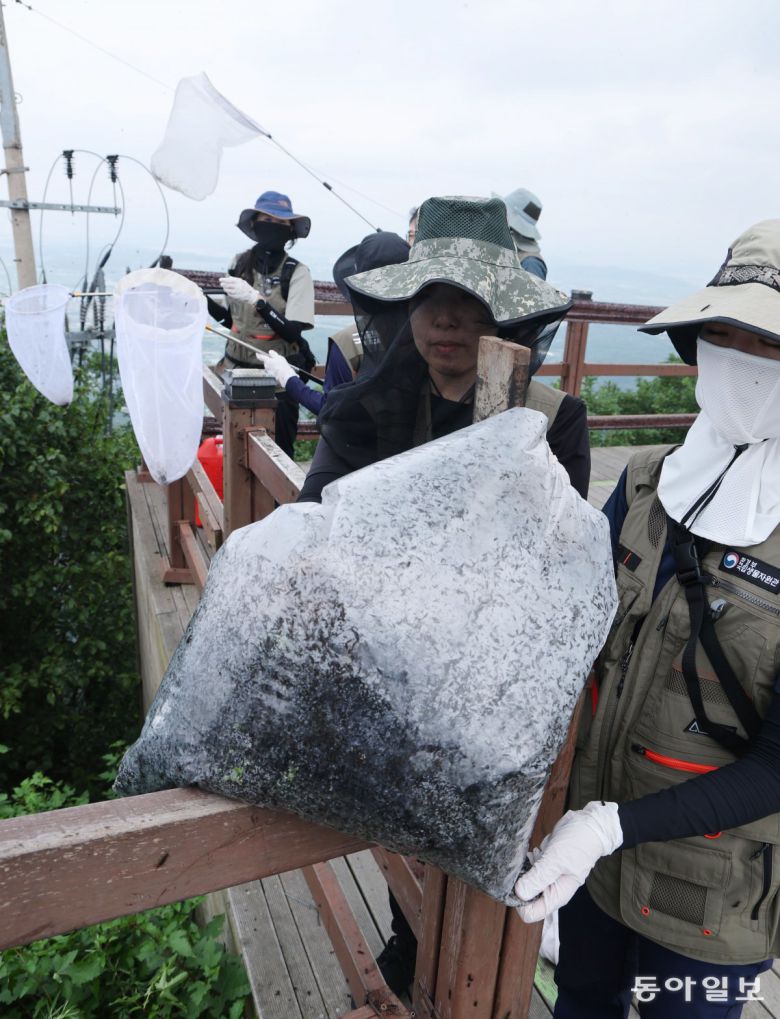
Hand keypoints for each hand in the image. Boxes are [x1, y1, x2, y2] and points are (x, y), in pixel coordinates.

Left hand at [219, 276, 260, 304]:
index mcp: (239, 282)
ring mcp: (237, 292)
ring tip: (224, 288)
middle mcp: (237, 287)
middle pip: (228, 285)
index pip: (229, 280)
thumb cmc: (247, 288)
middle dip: (223, 284)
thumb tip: (229, 277)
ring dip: (225, 289)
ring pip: (228, 290)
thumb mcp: (242, 281)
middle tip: (221, 284)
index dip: (224, 280)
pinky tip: (228, 291)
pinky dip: (228, 293)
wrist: (251, 296)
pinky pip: (230, 294)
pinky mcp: (236, 296)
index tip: (220, 279)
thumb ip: (235, 279)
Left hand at [261, 349, 296, 386]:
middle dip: (270, 360)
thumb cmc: (282, 366)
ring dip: (272, 365)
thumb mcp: (278, 357)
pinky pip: (272, 371)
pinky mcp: (271, 375)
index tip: (257, 353)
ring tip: (279, 366)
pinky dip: (274, 370)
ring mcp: (268, 371)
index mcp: (267, 361)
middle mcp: (266, 366)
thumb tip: (270, 352)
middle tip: (276, 360)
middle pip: (266, 362)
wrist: (285, 376)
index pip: (260, 357)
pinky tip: (279, 370)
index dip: (258, 354)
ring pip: (269, 366)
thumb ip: (273, 353)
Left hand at [514, 801, 621, 922]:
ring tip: (535, 856)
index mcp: (555, 896)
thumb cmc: (577, 846)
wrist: (589, 827)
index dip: (519, 901)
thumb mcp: (556, 861)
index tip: (516, 883)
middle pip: (525, 898)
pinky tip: (535, 851)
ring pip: (525, 882)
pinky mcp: (544, 865)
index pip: (530, 913)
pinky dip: (528, 861)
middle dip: (520, 883)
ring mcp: (547, 878)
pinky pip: (529, 869)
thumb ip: (538, 878)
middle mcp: (550, 890)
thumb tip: (519, 893)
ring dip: (524, 870)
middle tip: (526, 866)